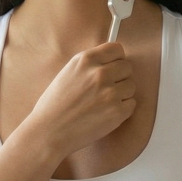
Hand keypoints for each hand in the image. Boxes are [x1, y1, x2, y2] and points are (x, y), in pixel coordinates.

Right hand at [27, 41, 135, 164]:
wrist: (49, 131)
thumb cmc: (55, 105)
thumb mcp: (68, 72)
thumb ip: (90, 64)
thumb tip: (112, 61)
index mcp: (86, 60)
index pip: (117, 49)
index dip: (116, 59)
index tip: (112, 67)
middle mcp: (99, 73)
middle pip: (127, 67)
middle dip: (119, 77)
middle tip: (106, 89)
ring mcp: (110, 92)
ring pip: (131, 86)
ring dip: (122, 94)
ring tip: (103, 103)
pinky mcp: (117, 111)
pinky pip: (131, 104)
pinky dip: (122, 109)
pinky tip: (105, 113)